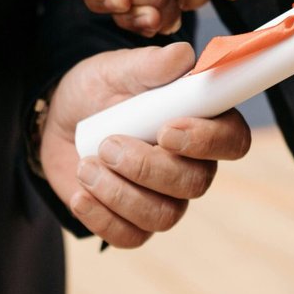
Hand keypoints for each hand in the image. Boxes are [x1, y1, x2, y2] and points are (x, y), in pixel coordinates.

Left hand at [41, 43, 252, 247]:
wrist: (60, 120)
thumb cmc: (99, 90)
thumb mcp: (117, 69)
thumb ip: (150, 64)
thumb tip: (183, 57)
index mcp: (202, 122)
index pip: (233, 140)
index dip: (206, 141)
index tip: (166, 130)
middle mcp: (192, 165)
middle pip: (195, 184)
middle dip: (147, 167)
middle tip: (107, 145)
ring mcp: (165, 198)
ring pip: (163, 216)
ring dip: (119, 193)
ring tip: (87, 165)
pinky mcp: (134, 223)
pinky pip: (131, 237)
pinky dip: (101, 217)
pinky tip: (80, 194)